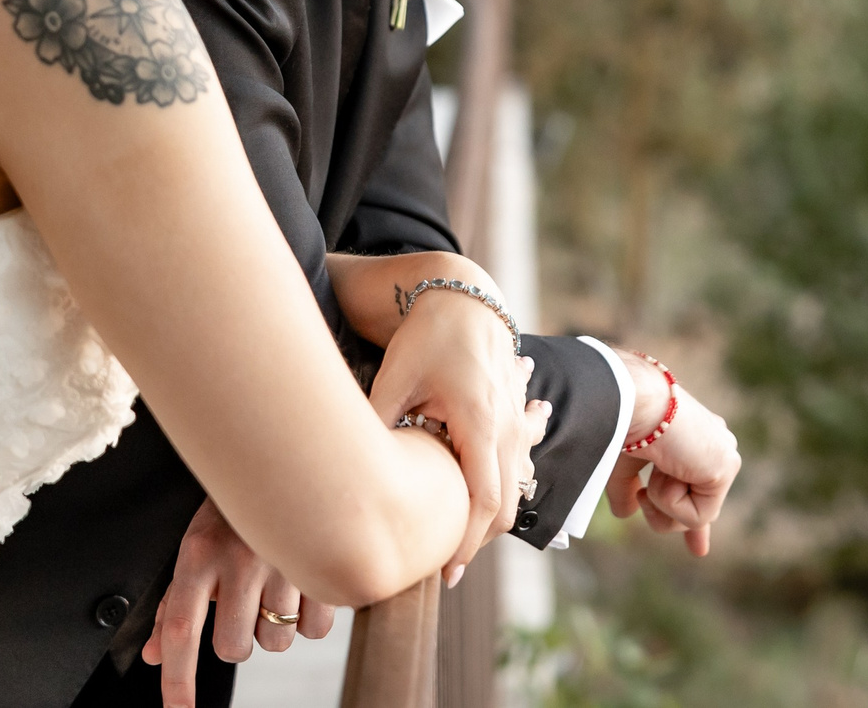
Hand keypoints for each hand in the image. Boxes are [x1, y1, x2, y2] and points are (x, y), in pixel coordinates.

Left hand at [143, 499, 335, 707]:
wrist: (281, 458)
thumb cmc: (232, 511)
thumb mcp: (193, 550)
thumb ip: (173, 606)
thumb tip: (156, 656)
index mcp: (199, 555)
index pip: (181, 630)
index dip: (178, 681)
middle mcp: (240, 561)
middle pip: (233, 648)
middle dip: (236, 638)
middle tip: (241, 605)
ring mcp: (284, 564)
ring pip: (276, 643)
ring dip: (273, 628)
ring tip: (272, 590)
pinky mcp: (323, 566)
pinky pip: (315, 630)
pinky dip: (308, 620)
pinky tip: (300, 588)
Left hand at [369, 295, 542, 574]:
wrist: (463, 295)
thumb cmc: (427, 335)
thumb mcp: (394, 377)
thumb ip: (379, 423)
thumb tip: (349, 470)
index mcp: (479, 420)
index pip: (484, 500)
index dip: (467, 542)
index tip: (446, 571)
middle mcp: (506, 425)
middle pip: (505, 504)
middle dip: (478, 539)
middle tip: (447, 565)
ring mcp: (516, 419)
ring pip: (515, 485)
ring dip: (490, 513)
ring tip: (457, 537)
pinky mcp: (516, 413)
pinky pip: (519, 461)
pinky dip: (504, 484)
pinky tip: (481, 497)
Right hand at [606, 354, 741, 557]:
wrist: (629, 400)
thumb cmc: (621, 422)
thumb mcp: (622, 463)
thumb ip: (627, 489)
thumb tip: (625, 512)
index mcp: (692, 442)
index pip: (699, 489)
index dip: (694, 524)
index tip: (699, 550)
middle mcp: (712, 447)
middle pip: (698, 510)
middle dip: (668, 515)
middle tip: (646, 490)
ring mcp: (722, 457)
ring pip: (694, 517)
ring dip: (662, 501)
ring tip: (654, 467)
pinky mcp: (725, 468)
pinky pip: (697, 516)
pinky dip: (671, 501)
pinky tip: (668, 469)